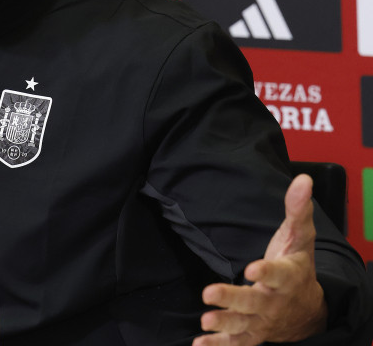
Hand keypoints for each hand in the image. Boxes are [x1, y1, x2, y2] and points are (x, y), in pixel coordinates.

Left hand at [192, 174, 327, 345]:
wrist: (309, 308)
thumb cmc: (297, 265)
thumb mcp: (300, 237)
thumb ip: (297, 209)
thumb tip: (303, 179)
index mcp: (288, 276)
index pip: (278, 274)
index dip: (266, 272)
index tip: (253, 267)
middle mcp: (275, 301)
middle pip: (255, 302)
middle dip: (233, 299)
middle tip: (209, 293)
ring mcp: (264, 321)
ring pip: (244, 325)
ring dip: (224, 324)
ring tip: (205, 322)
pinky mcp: (254, 333)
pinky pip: (238, 343)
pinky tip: (199, 345)